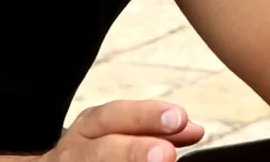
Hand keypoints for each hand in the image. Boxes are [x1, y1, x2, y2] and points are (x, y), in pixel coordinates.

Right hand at [43, 100, 204, 161]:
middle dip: (134, 150)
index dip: (147, 115)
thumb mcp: (120, 131)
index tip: (179, 119)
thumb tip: (194, 130)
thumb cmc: (97, 151)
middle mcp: (75, 150)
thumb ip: (156, 130)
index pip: (116, 115)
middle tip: (166, 154)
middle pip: (102, 150)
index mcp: (91, 126)